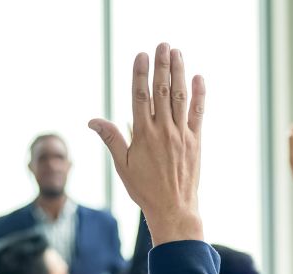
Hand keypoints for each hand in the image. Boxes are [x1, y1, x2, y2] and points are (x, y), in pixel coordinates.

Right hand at [90, 44, 204, 244]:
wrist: (173, 209)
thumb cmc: (144, 189)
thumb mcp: (121, 165)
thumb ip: (111, 138)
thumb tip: (93, 120)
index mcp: (143, 134)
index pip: (140, 96)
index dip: (141, 73)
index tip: (142, 55)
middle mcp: (163, 130)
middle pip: (162, 90)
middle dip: (162, 65)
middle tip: (162, 45)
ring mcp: (181, 134)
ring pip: (180, 97)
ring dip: (179, 72)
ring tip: (177, 53)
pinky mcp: (195, 141)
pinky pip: (198, 113)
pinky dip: (199, 94)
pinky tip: (198, 78)